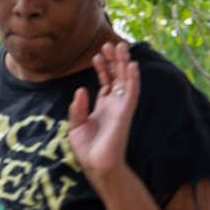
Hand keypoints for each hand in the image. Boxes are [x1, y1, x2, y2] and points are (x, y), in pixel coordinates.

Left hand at [63, 39, 140, 185]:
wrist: (97, 165)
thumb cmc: (87, 149)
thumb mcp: (75, 126)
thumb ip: (77, 107)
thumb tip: (81, 89)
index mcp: (103, 107)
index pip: (105, 82)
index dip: (102, 68)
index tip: (96, 55)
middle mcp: (114, 105)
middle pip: (117, 77)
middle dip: (114, 60)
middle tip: (110, 44)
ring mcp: (122, 107)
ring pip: (126, 80)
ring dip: (124, 63)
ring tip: (121, 46)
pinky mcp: (126, 112)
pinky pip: (132, 92)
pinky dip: (133, 79)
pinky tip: (132, 65)